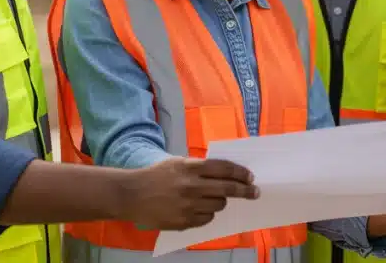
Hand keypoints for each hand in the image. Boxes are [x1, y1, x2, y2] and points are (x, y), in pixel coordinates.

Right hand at [123, 157, 258, 230]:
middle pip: (228, 189)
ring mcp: (187, 205)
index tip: (250, 177)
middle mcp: (191, 186)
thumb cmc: (155, 176)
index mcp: (190, 167)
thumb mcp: (176, 163)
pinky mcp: (183, 221)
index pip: (224, 169)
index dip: (240, 173)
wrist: (130, 195)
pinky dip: (206, 214)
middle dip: (245, 191)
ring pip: (218, 205)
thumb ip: (199, 167)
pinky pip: (206, 218)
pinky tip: (197, 209)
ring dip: (220, 201)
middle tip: (254, 193)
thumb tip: (226, 173)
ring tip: (210, 198)